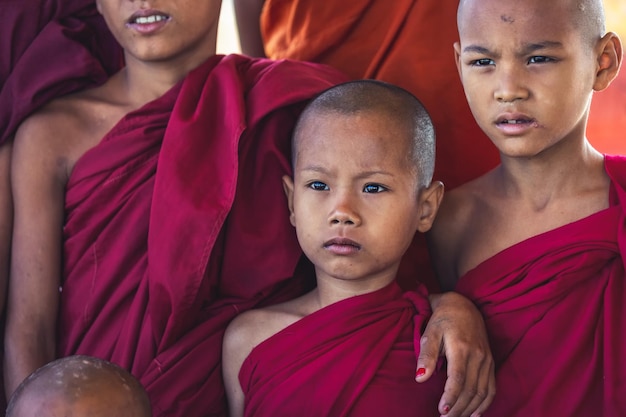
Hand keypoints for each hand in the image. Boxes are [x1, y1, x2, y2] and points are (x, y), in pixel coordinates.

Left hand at [416, 292, 494, 416]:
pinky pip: (491, 387)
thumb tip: (420, 377)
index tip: (441, 411)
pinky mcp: (490, 362)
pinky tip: (475, 414)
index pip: (458, 380)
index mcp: (461, 348)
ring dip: (469, 409)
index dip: (450, 398)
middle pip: (470, 390)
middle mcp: (478, 355)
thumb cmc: (442, 319)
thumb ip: (426, 355)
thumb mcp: (430, 332)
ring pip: (482, 392)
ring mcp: (486, 359)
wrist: (462, 305)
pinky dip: (485, 403)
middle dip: (458, 409)